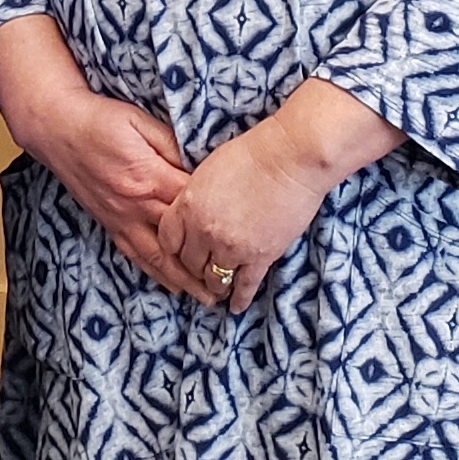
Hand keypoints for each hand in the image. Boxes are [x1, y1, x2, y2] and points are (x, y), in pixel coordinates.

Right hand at [16, 89, 212, 298]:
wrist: (57, 129)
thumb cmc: (101, 120)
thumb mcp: (141, 122)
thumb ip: (172, 146)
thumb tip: (200, 165)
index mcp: (148, 177)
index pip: (191, 207)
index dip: (215, 221)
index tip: (240, 234)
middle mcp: (135, 205)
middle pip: (179, 242)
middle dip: (205, 264)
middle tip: (231, 283)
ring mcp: (120, 218)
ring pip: (156, 258)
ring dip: (182, 280)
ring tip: (206, 297)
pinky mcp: (109, 223)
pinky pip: (134, 255)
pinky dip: (154, 272)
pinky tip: (169, 284)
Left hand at [154, 125, 333, 312]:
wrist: (291, 158)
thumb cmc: (253, 153)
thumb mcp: (209, 169)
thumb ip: (195, 195)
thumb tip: (193, 209)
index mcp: (188, 205)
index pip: (167, 239)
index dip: (173, 248)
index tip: (180, 251)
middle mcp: (204, 231)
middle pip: (189, 263)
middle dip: (194, 268)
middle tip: (200, 271)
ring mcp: (231, 248)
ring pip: (214, 279)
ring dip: (214, 285)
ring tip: (217, 289)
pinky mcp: (259, 258)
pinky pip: (243, 287)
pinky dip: (239, 299)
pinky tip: (236, 306)